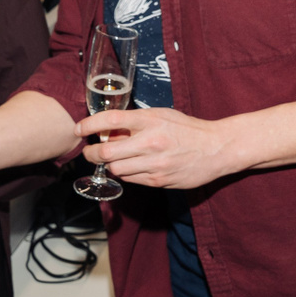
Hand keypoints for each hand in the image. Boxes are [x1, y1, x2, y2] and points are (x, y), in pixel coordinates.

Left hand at [78, 107, 237, 189]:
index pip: (111, 120)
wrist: (216, 148)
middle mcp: (150, 142)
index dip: (89, 125)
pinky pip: (131, 180)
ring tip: (114, 159)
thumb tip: (109, 131)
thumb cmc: (188, 129)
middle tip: (90, 152)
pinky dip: (126, 174)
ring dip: (109, 165)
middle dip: (92, 154)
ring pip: (116, 170)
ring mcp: (154, 164)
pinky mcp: (159, 181)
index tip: (79, 129)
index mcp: (150, 120)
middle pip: (106, 153)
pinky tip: (132, 167)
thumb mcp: (162, 116)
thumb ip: (136, 122)